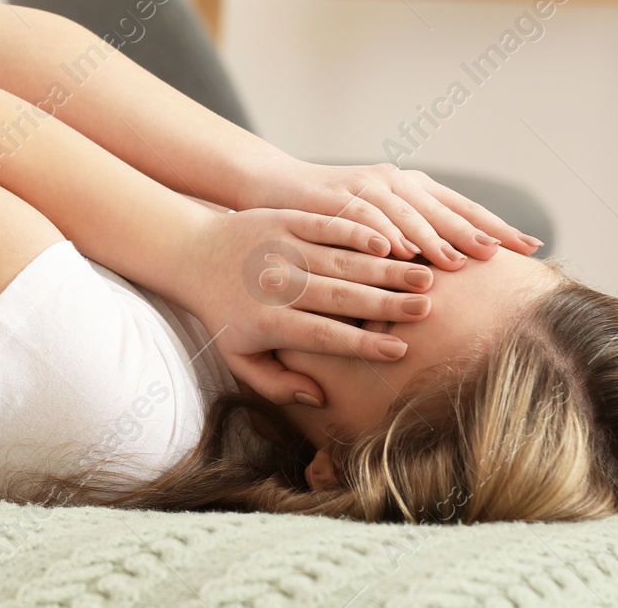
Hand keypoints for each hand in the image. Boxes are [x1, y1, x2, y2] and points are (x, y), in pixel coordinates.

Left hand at [173, 206, 437, 406]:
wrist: (190, 253)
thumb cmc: (223, 313)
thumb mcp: (238, 357)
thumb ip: (276, 384)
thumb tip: (318, 398)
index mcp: (267, 321)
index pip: (322, 336)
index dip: (360, 345)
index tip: (399, 351)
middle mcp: (276, 284)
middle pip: (339, 296)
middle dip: (386, 304)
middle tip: (427, 309)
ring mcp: (282, 248)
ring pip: (341, 260)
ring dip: (384, 269)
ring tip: (424, 276)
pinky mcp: (285, 219)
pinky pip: (327, 226)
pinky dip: (358, 232)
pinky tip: (390, 242)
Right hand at [245, 160, 542, 269]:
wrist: (274, 191)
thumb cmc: (335, 218)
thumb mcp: (382, 226)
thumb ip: (417, 242)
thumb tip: (465, 275)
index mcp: (411, 188)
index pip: (462, 207)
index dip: (496, 226)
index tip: (532, 247)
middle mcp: (393, 181)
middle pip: (442, 207)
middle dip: (472, 231)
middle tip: (500, 256)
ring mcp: (363, 186)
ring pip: (404, 212)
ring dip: (429, 237)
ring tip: (453, 262)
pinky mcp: (332, 196)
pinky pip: (359, 216)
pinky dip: (379, 232)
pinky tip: (395, 252)